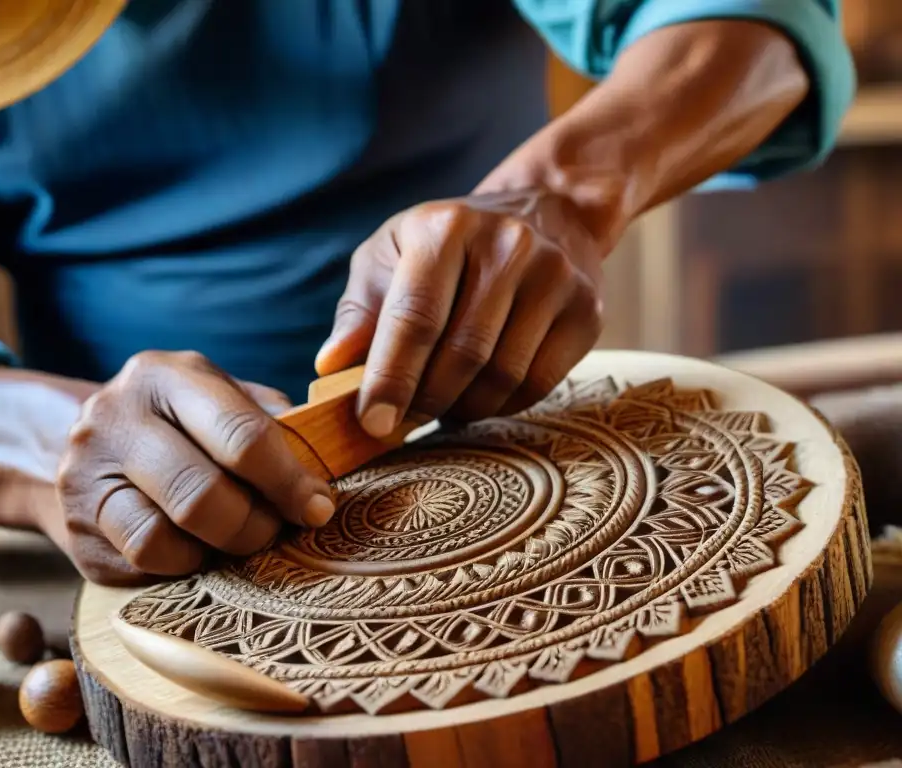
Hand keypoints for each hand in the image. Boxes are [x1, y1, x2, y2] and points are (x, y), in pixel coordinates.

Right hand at [54, 351, 335, 585]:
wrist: (94, 443)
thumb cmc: (182, 422)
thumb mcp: (222, 399)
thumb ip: (271, 424)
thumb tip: (319, 474)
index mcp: (163, 376)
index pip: (240, 434)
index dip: (289, 480)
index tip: (318, 508)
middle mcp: (114, 418)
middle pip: (200, 494)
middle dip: (255, 525)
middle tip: (276, 531)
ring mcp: (84, 474)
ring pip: (162, 538)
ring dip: (218, 552)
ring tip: (237, 542)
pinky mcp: (76, 528)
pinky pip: (141, 565)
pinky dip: (182, 566)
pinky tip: (197, 550)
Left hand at [316, 189, 606, 436]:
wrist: (549, 211)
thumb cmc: (448, 245)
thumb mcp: (392, 256)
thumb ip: (361, 311)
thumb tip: (331, 367)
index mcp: (445, 227)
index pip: (415, 317)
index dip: (390, 378)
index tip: (373, 423)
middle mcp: (507, 244)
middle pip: (463, 354)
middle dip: (426, 401)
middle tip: (403, 422)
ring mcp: (554, 276)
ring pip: (502, 376)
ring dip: (464, 408)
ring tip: (442, 405)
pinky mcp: (586, 310)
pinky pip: (538, 385)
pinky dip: (501, 406)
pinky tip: (481, 396)